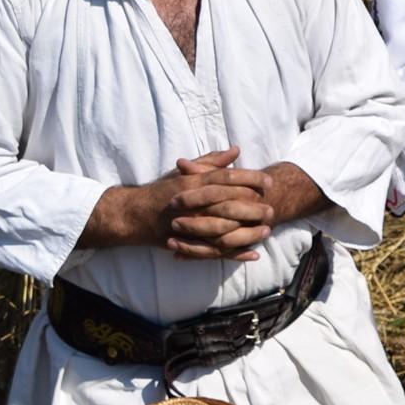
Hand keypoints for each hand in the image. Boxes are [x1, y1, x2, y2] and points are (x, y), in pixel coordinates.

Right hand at [82, 146, 275, 260]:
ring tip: (266, 231)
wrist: (132, 214)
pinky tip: (252, 254)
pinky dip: (234, 253)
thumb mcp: (184, 172)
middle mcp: (191, 203)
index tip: (268, 182)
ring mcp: (189, 225)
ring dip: (247, 231)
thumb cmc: (162, 190)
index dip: (249, 179)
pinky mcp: (187, 243)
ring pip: (223, 229)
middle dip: (252, 207)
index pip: (226, 178)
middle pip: (228, 204)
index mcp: (192, 183)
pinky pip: (214, 250)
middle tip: (272, 208)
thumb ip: (211, 162)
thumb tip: (236, 150)